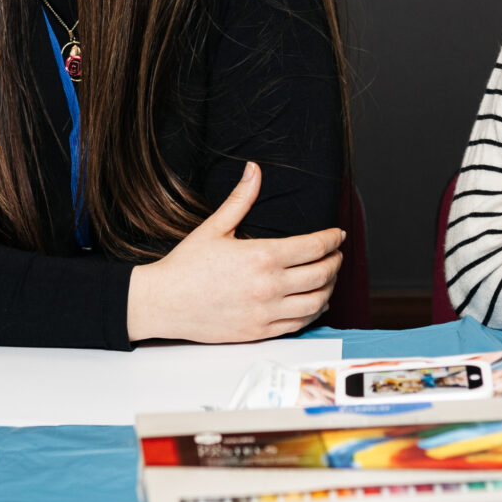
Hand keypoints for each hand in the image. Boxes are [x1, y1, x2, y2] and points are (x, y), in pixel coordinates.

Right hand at [126, 162, 343, 342]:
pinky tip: (314, 303)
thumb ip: (241, 198)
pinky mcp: (260, 331)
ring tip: (329, 278)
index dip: (332, 239)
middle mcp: (269, 286)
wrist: (164, 302)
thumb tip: (254, 170)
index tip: (338, 235)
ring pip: (316, 302)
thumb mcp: (215, 227)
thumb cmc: (186, 266)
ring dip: (329, 288)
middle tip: (337, 254)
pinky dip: (314, 312)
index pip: (314, 247)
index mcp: (262, 256)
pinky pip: (299, 324)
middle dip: (336, 262)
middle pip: (322, 274)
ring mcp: (266, 312)